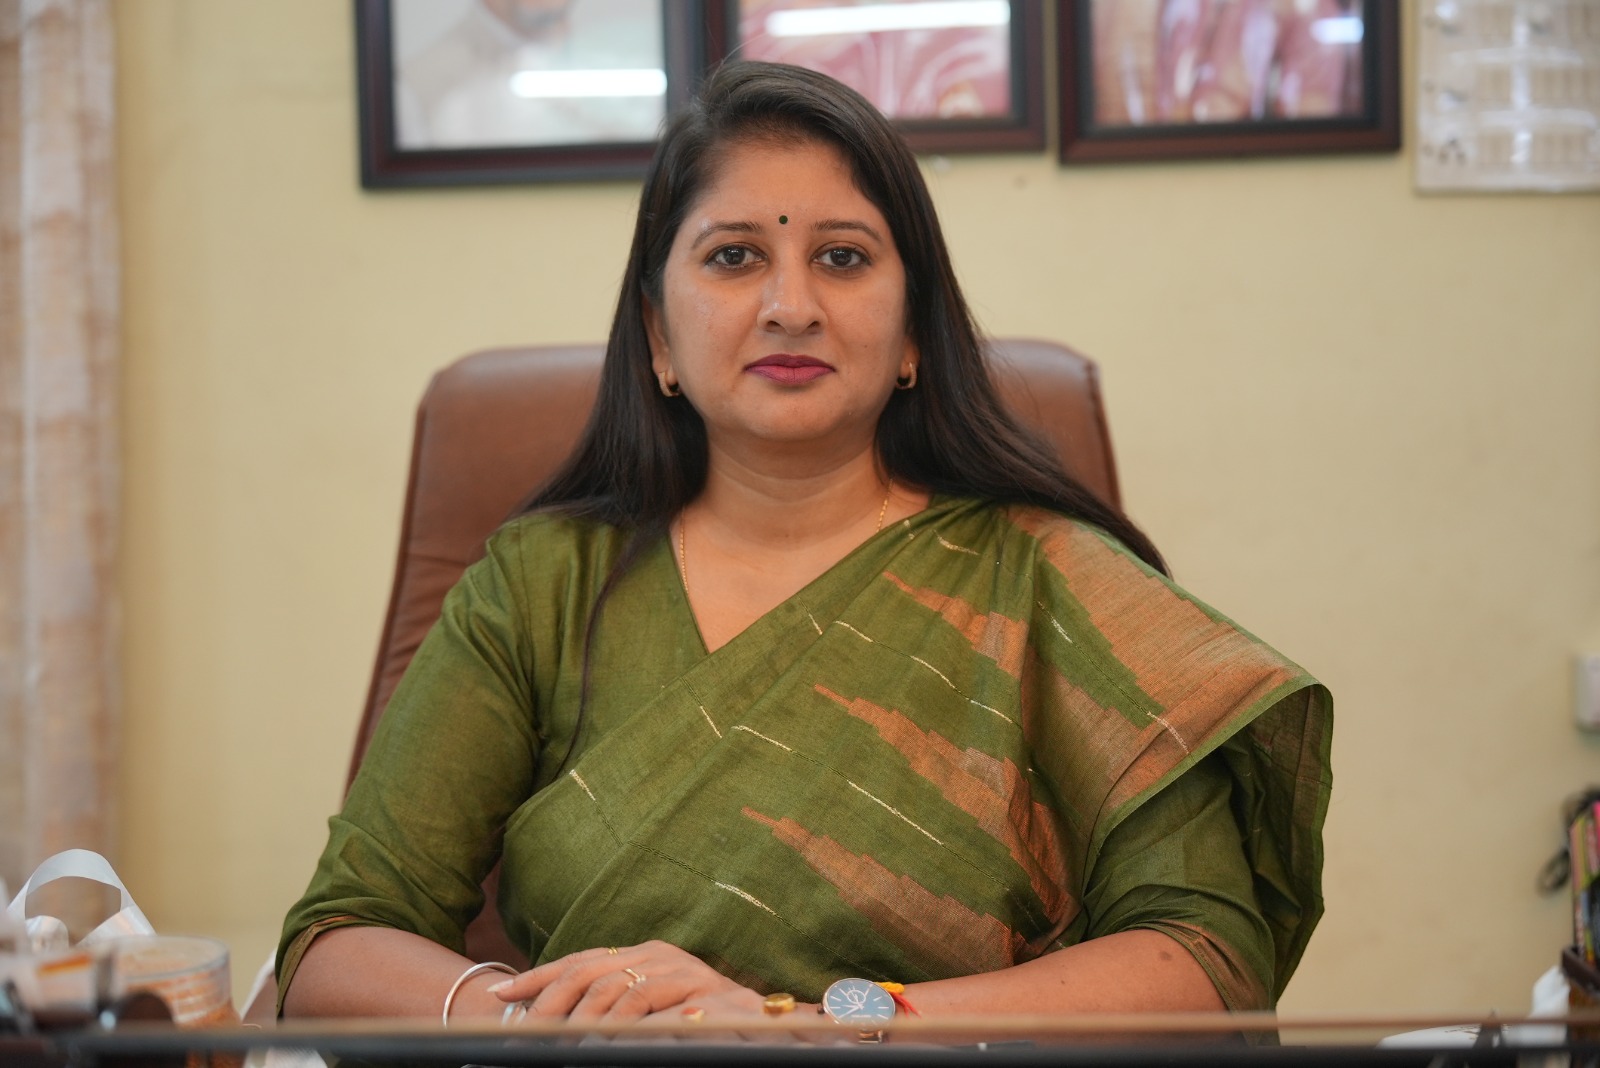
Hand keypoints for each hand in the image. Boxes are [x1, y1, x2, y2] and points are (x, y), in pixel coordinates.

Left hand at [490, 940, 765, 1024]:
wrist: (764, 1024)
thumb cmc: (703, 1021)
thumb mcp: (650, 1012)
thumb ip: (615, 1008)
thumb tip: (563, 1022)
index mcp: (640, 955)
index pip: (580, 960)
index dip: (538, 977)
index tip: (499, 995)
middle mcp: (656, 953)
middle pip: (587, 969)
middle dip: (547, 998)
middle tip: (522, 1028)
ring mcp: (677, 967)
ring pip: (610, 986)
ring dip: (577, 1018)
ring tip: (555, 1040)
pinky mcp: (697, 984)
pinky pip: (644, 999)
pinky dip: (616, 1020)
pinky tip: (599, 1036)